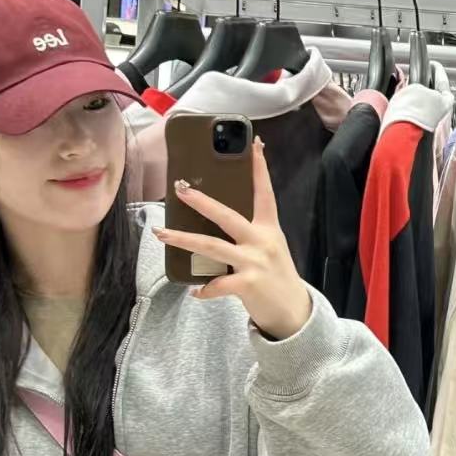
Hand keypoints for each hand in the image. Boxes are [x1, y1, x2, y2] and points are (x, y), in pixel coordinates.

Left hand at [157, 137, 312, 340]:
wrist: (293, 311)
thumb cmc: (276, 277)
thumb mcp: (269, 248)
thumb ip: (249, 235)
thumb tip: (215, 224)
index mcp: (269, 228)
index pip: (264, 193)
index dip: (260, 168)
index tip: (255, 144)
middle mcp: (262, 241)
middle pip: (227, 216)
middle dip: (202, 202)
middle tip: (181, 189)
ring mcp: (255, 262)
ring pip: (212, 246)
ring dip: (184, 239)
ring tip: (162, 234)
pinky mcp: (248, 284)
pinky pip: (218, 283)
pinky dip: (205, 288)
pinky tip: (195, 291)